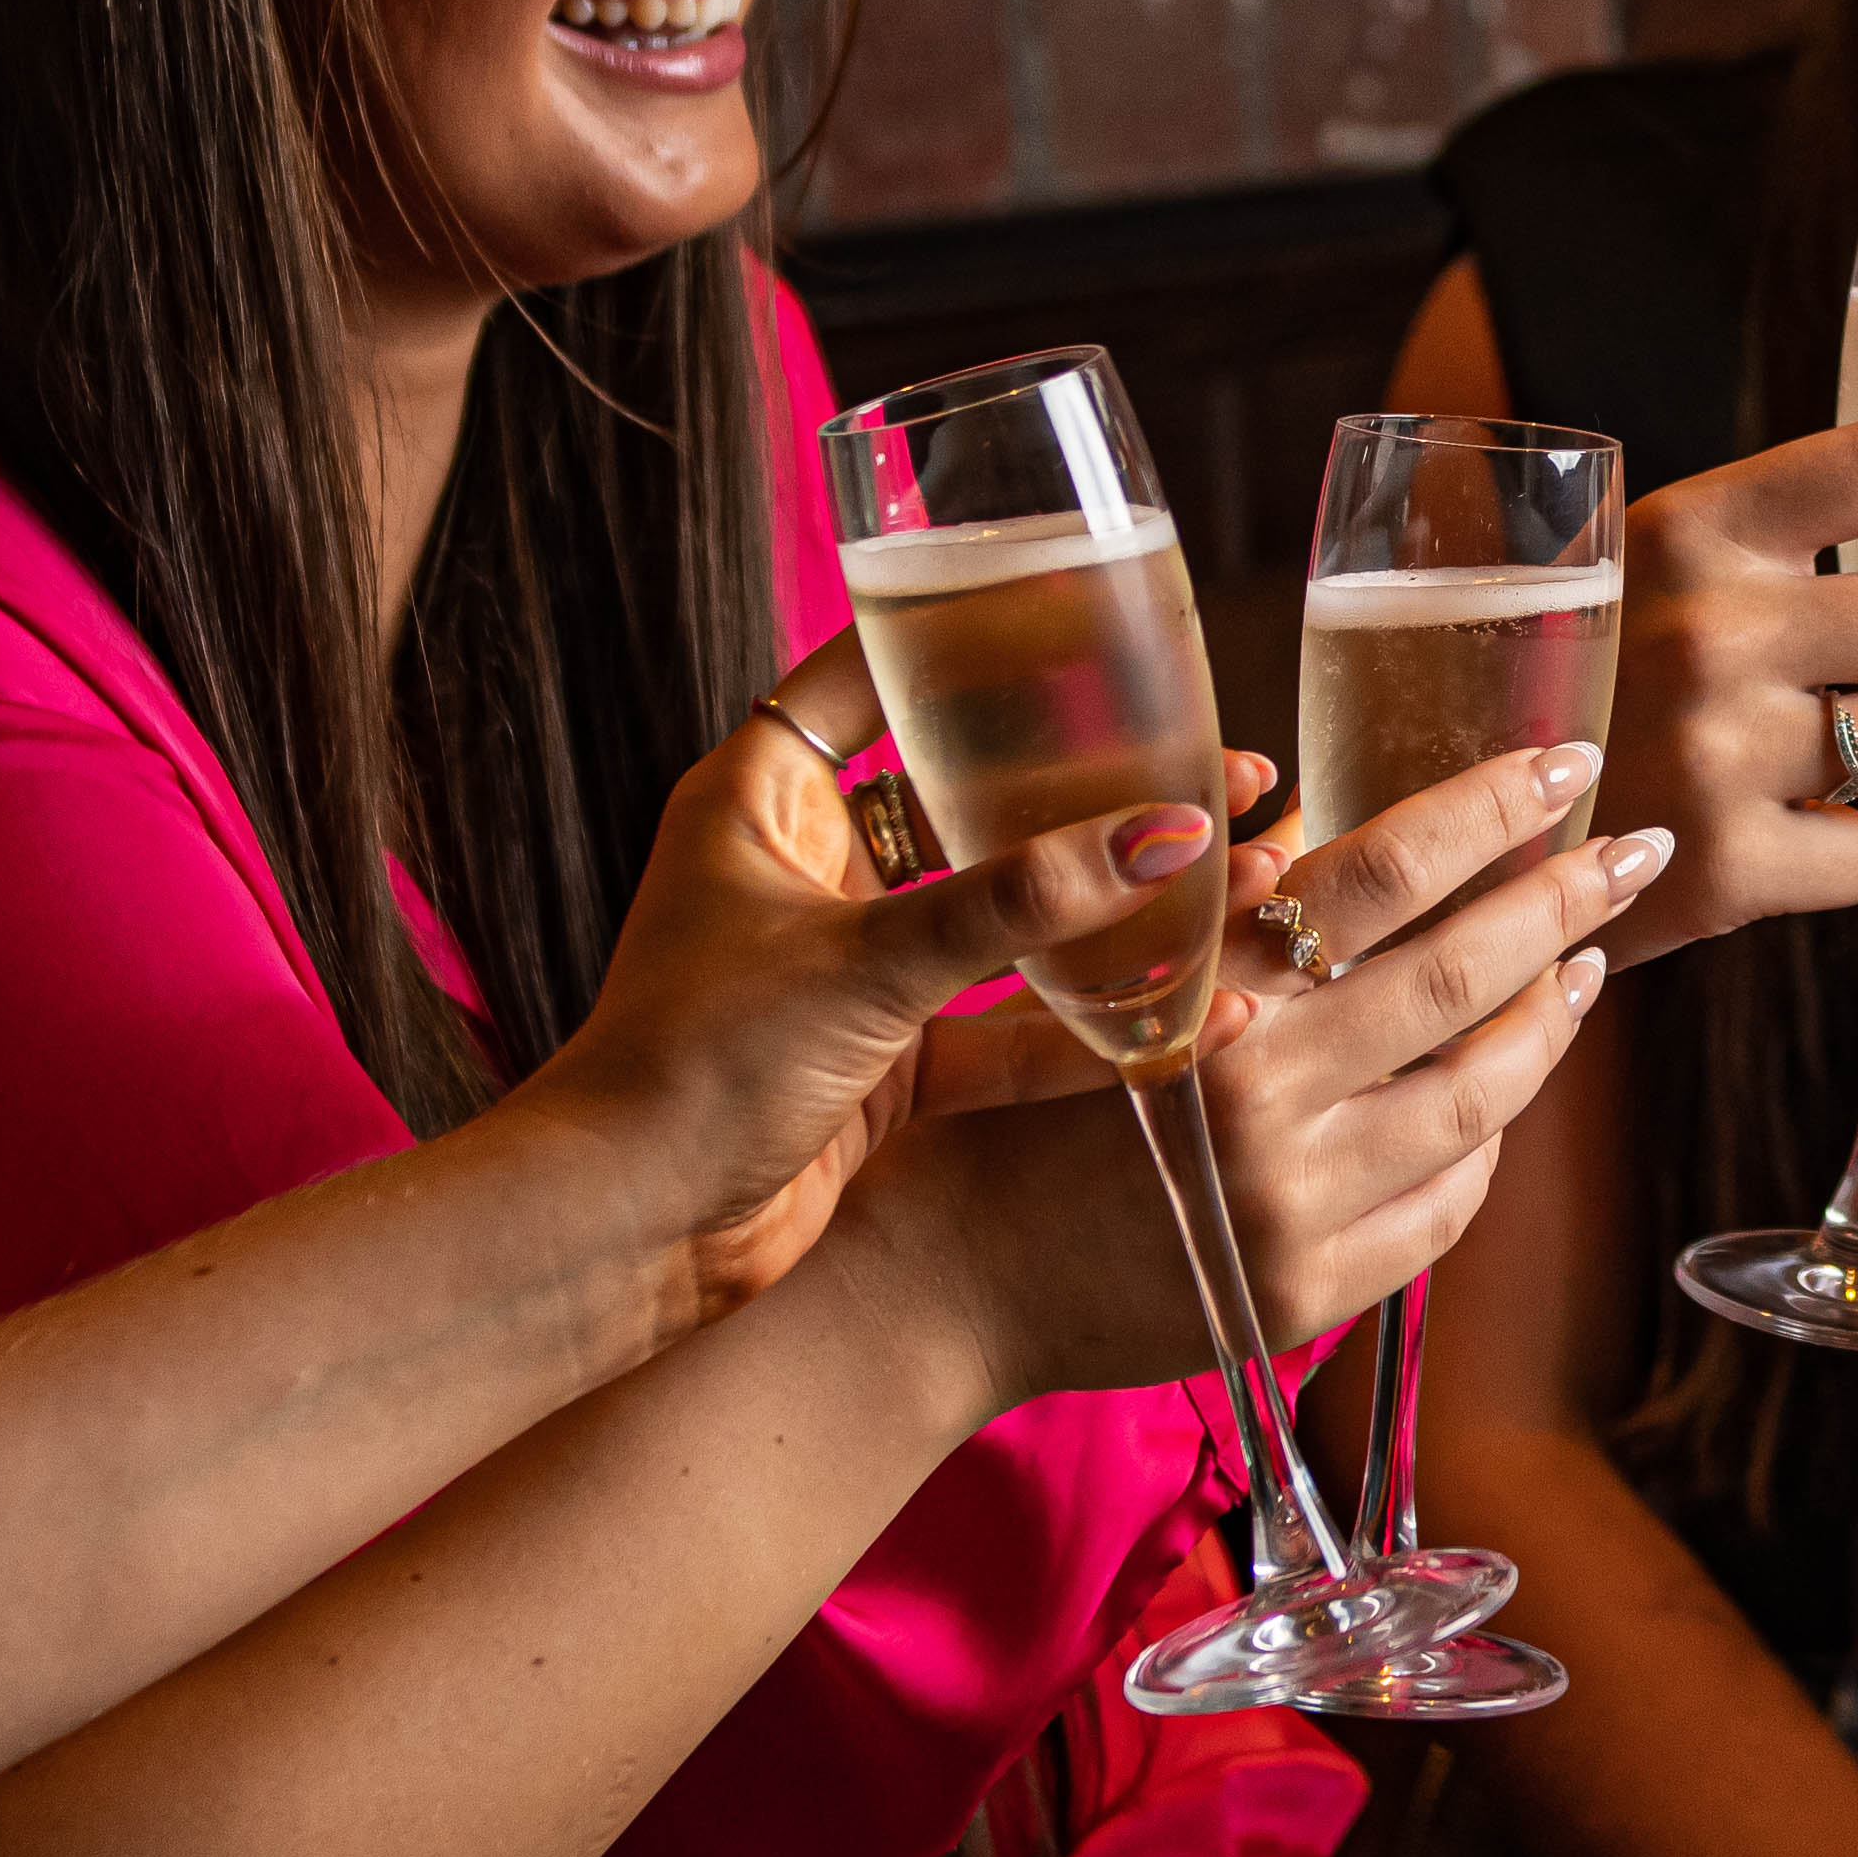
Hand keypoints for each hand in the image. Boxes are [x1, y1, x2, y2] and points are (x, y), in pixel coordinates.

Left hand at [520, 702, 1255, 1338]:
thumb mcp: (867, 964)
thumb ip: (1017, 902)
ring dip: (1103, 906)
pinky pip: (1002, 1028)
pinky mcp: (884, 1062)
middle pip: (966, 795)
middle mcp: (809, 870)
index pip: (867, 676)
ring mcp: (851, 967)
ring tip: (1230, 875)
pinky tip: (1192, 1012)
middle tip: (1205, 763)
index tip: (1078, 618)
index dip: (963, 637)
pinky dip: (1086, 1025)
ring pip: (1000, 916)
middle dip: (1085, 786)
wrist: (628, 1239)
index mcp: (763, 799)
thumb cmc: (693, 1067)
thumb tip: (1165, 836)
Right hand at [848, 747, 1658, 1405]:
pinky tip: (1504, 1089)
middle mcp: (1261, 1100)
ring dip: (1550, 1019)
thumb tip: (1324, 828)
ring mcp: (1296, 1207)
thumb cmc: (998, 1116)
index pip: (1379, 876)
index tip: (1563, 761)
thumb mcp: (1090, 985)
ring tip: (1586, 959)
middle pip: (1461, 978)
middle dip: (1564, 900)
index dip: (1485, 811)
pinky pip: (1445, 1205)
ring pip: (1480, 1099)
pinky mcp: (1310, 1293)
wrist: (936, 1293)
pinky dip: (1488, 1139)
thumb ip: (1212, 919)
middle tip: (1632, 845)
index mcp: (1201, 996)